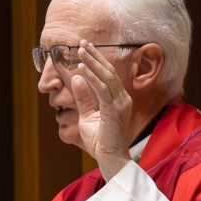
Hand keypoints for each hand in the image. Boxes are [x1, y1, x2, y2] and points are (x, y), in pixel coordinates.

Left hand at [70, 41, 132, 179]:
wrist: (109, 158)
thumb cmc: (100, 141)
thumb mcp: (88, 116)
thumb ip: (84, 98)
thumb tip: (77, 78)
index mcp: (119, 99)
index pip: (109, 75)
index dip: (98, 60)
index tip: (86, 48)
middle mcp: (123, 99)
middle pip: (110, 71)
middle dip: (95, 55)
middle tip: (82, 42)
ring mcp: (120, 104)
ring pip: (107, 77)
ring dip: (93, 62)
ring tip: (80, 51)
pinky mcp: (114, 111)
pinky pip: (103, 90)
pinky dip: (92, 78)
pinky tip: (83, 69)